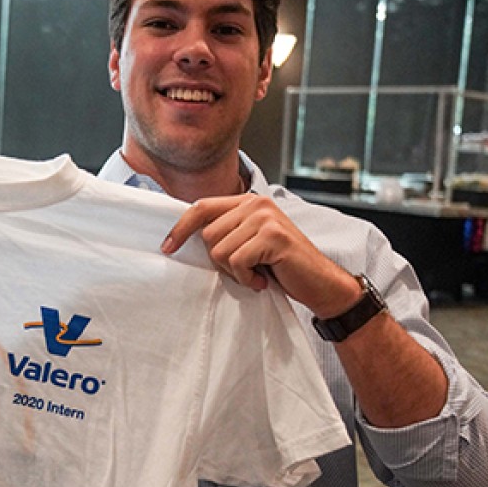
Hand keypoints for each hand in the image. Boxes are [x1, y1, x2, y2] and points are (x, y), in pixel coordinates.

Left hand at [161, 193, 360, 317]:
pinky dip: (246, 277)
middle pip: (208, 234)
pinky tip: (263, 279)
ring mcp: (266, 218)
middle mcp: (256, 204)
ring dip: (234, 271)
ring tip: (256, 273)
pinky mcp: (274, 236)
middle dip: (220, 260)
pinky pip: (237, 261)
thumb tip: (182, 238)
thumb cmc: (281, 267)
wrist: (320, 284)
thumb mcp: (249, 244)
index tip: (167, 246)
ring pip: (220, 250)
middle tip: (244, 269)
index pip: (201, 207)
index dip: (180, 228)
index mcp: (247, 202)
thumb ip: (226, 233)